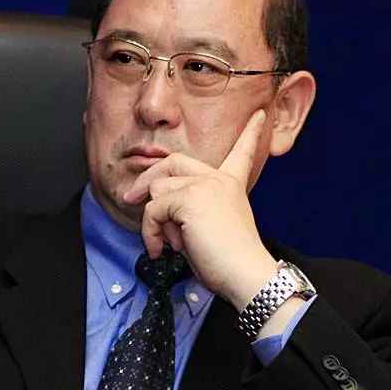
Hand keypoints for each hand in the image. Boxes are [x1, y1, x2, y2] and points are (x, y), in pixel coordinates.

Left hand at [122, 110, 278, 308]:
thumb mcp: (210, 227)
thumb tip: (158, 209)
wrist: (245, 274)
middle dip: (147, 178)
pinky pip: (152, 210)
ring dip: (155, 221)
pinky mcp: (189, 198)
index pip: (241, 152)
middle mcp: (218, 179)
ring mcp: (204, 185)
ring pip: (157, 191)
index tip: (259, 115)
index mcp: (231, 184)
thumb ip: (189, 210)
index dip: (250, 132)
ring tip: (171, 243)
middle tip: (131, 198)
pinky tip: (161, 249)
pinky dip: (150, 232)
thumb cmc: (230, 261)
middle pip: (172, 162)